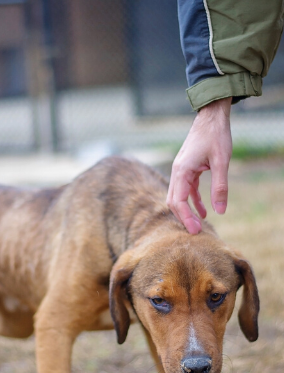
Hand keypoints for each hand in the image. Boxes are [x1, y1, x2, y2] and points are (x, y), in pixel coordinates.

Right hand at [166, 97, 232, 233]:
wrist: (211, 116)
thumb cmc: (216, 135)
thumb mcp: (222, 162)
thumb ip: (220, 187)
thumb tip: (221, 211)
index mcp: (182, 171)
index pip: (178, 201)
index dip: (186, 218)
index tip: (196, 230)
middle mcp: (177, 172)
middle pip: (174, 202)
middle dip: (184, 218)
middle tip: (196, 233)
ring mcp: (180, 170)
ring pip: (178, 197)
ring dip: (187, 212)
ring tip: (199, 226)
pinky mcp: (186, 169)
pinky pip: (186, 190)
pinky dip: (193, 202)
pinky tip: (204, 212)